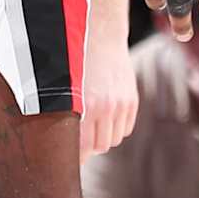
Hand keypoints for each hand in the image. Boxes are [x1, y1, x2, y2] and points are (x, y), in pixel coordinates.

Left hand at [80, 26, 137, 156]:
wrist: (101, 37)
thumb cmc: (77, 63)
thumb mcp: (67, 88)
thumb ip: (68, 114)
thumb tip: (66, 142)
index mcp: (85, 106)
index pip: (84, 146)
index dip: (78, 156)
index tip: (73, 160)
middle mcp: (106, 107)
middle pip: (100, 146)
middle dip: (91, 147)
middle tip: (82, 141)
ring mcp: (121, 105)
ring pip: (114, 139)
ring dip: (104, 137)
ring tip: (94, 126)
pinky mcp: (132, 101)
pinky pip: (126, 128)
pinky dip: (117, 128)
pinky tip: (107, 117)